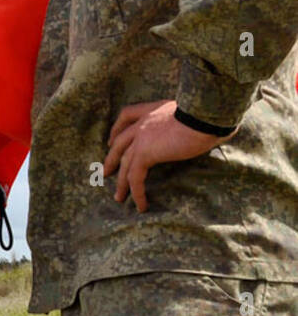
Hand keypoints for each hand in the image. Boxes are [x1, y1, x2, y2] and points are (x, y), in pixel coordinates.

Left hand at [103, 100, 231, 211]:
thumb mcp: (193, 113)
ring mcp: (141, 138)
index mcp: (153, 109)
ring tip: (119, 197)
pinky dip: (137, 192)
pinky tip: (141, 205)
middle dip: (112, 158)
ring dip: (121, 182)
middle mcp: (143, 122)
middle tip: (107, 171)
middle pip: (119, 142)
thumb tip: (202, 130)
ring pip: (125, 163)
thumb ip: (188, 121)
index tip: (111, 140)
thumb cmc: (208, 113)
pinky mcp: (145, 153)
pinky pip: (135, 177)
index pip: (126, 116)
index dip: (117, 129)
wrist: (204, 114)